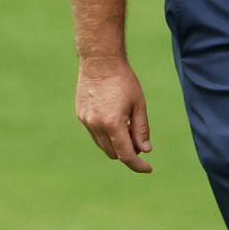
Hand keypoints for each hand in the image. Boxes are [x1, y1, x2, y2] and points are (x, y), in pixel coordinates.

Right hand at [76, 56, 152, 172]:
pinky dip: (105, 134)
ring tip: (126, 125)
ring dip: (115, 143)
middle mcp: (96, 125)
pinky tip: (113, 117)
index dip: (138, 165)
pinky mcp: (80, 115)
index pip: (125, 155)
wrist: (99, 60)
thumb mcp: (139, 104)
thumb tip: (145, 150)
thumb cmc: (123, 80)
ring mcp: (86, 121)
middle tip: (138, 138)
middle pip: (113, 153)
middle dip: (127, 151)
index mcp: (113, 123)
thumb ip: (141, 129)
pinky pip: (94, 133)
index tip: (148, 168)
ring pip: (102, 144)